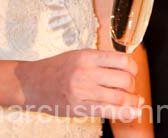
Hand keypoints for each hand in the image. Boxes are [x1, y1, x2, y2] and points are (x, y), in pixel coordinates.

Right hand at [20, 49, 142, 120]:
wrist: (32, 82)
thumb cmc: (55, 68)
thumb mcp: (78, 55)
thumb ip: (99, 60)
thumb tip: (124, 66)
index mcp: (87, 56)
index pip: (121, 60)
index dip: (133, 67)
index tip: (133, 71)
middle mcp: (86, 72)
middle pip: (124, 79)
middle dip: (132, 85)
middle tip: (131, 87)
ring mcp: (83, 91)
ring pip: (119, 97)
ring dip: (132, 100)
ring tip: (134, 101)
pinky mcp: (79, 107)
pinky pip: (107, 111)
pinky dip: (125, 112)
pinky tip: (133, 112)